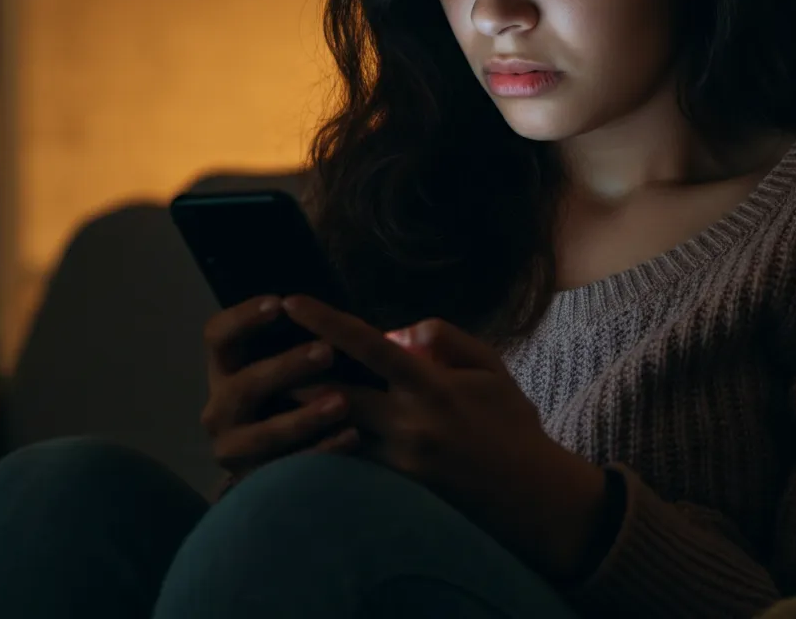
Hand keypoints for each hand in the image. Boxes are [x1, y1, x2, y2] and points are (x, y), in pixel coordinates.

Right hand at [200, 296, 358, 479]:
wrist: (276, 463)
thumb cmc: (291, 393)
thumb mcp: (285, 365)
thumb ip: (298, 339)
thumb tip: (333, 311)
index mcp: (225, 370)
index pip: (217, 336)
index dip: (243, 318)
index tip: (280, 304)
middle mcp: (220, 409)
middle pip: (242, 385)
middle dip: (285, 368)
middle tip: (327, 352)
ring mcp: (234, 449)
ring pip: (263, 434)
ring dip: (304, 417)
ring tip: (342, 402)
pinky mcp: (256, 481)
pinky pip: (289, 470)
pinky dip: (322, 451)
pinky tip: (352, 437)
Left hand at [282, 296, 613, 582]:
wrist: (530, 495)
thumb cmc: (511, 423)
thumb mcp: (489, 366)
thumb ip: (443, 338)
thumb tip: (396, 331)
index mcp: (431, 386)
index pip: (369, 345)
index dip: (327, 321)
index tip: (293, 301)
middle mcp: (407, 424)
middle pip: (333, 395)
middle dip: (294, 374)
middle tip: (265, 352)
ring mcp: (397, 463)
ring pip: (332, 434)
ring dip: (304, 413)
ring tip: (277, 390)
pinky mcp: (394, 491)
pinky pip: (349, 463)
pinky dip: (328, 445)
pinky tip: (311, 432)